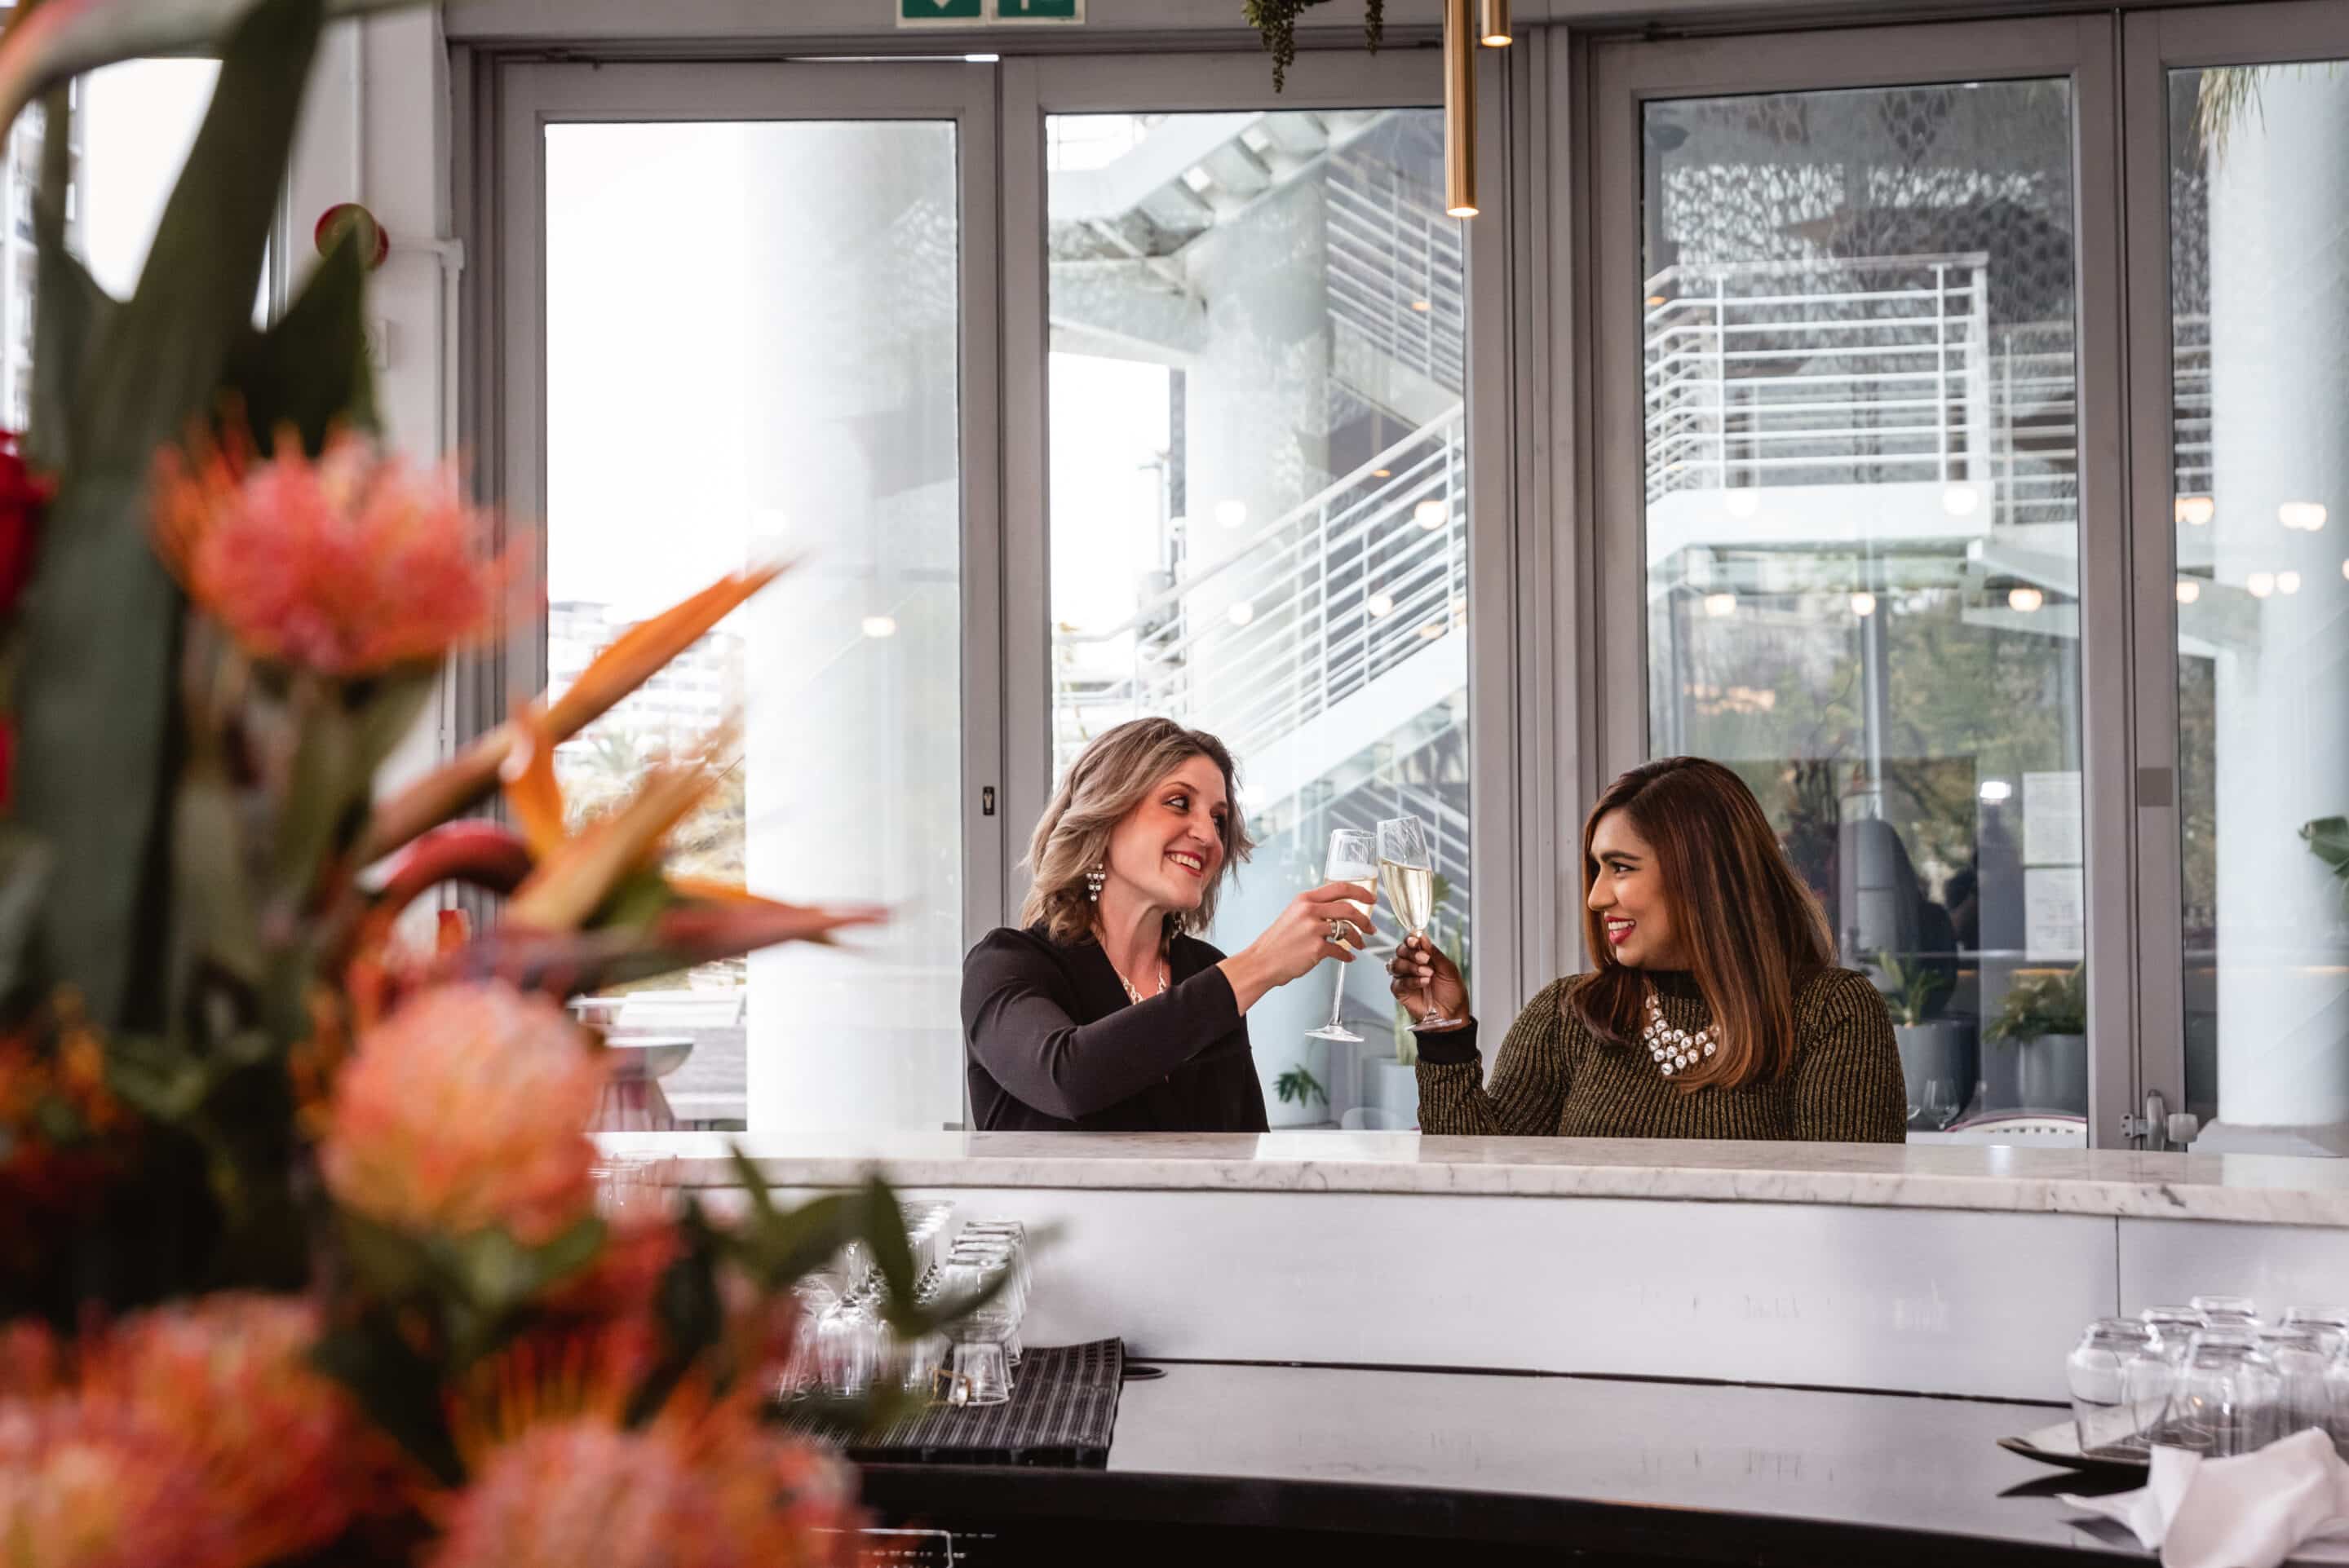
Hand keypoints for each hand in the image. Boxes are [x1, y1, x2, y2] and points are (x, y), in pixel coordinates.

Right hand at [1219, 881, 1373, 1010]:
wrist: (1262, 961)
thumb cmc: (1277, 942)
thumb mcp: (1293, 915)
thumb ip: (1314, 910)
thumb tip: (1338, 912)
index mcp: (1305, 899)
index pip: (1339, 887)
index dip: (1360, 892)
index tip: (1371, 899)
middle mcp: (1310, 911)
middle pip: (1349, 909)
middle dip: (1365, 920)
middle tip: (1371, 927)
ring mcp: (1313, 929)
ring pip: (1347, 930)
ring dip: (1358, 938)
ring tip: (1361, 944)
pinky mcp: (1316, 949)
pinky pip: (1340, 950)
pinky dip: (1346, 955)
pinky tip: (1348, 957)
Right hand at [1387, 935, 1469, 1029]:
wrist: (1452, 1013)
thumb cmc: (1452, 992)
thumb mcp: (1449, 970)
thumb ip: (1436, 954)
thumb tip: (1424, 938)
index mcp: (1423, 956)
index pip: (1411, 942)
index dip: (1410, 939)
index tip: (1415, 940)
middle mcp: (1411, 965)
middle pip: (1401, 951)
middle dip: (1412, 953)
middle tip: (1425, 959)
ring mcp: (1404, 977)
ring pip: (1396, 964)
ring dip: (1412, 967)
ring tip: (1428, 974)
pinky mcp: (1400, 991)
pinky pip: (1399, 982)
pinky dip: (1412, 981)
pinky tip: (1424, 982)